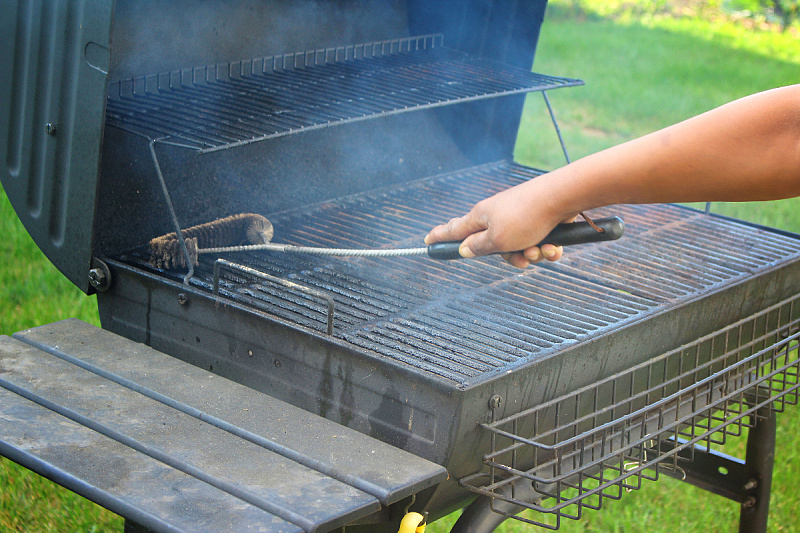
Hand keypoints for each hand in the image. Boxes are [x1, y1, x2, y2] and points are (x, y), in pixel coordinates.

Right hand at [424, 177, 576, 267]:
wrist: (562, 198)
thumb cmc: (526, 217)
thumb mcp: (496, 240)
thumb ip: (477, 247)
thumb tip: (463, 249)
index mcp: (481, 217)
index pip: (453, 229)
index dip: (440, 237)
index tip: (427, 242)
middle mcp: (498, 216)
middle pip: (494, 247)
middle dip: (511, 258)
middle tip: (521, 258)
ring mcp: (519, 217)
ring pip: (519, 247)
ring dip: (531, 254)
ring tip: (541, 249)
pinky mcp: (539, 219)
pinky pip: (538, 242)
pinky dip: (546, 247)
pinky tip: (554, 246)